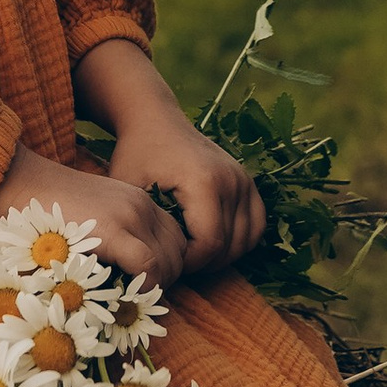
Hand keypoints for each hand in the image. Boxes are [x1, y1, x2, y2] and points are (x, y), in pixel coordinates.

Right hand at [0, 143, 185, 291]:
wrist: (19, 181)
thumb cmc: (46, 208)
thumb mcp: (90, 217)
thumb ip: (113, 238)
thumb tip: (124, 277)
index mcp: (138, 201)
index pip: (175, 239)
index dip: (167, 267)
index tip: (145, 285)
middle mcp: (142, 205)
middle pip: (178, 251)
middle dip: (165, 280)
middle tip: (138, 298)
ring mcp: (130, 216)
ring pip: (169, 262)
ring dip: (155, 286)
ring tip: (128, 300)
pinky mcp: (114, 231)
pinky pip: (149, 267)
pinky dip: (144, 287)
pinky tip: (123, 298)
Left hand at [108, 106, 267, 281]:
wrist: (156, 121)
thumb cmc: (137, 155)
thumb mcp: (129, 189)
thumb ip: (139, 225)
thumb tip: (147, 264)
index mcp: (205, 182)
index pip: (210, 244)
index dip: (189, 263)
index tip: (167, 259)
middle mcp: (232, 180)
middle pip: (229, 246)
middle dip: (203, 263)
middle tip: (177, 260)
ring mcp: (244, 180)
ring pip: (246, 240)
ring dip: (222, 256)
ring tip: (193, 253)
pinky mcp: (248, 182)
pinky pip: (257, 225)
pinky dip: (240, 241)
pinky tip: (213, 242)